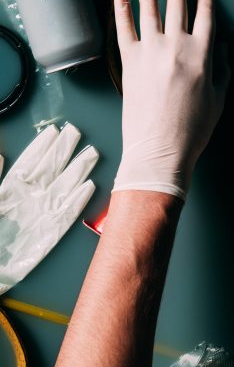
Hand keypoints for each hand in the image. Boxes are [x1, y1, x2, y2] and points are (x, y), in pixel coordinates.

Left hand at [0, 123, 97, 293]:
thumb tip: (0, 155)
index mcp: (10, 190)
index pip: (29, 162)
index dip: (41, 147)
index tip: (53, 131)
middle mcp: (28, 199)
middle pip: (50, 170)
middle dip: (63, 151)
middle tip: (76, 133)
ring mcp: (40, 214)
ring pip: (63, 187)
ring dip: (77, 171)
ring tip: (91, 153)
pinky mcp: (49, 235)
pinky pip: (67, 214)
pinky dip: (78, 201)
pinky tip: (89, 186)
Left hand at [113, 0, 229, 199]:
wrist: (160, 148)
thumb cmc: (193, 129)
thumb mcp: (218, 99)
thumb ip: (222, 70)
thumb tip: (222, 50)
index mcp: (202, 55)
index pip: (206, 18)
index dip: (206, 0)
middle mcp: (177, 46)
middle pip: (178, 6)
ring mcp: (151, 51)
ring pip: (150, 10)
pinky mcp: (129, 61)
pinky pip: (124, 29)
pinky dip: (121, 10)